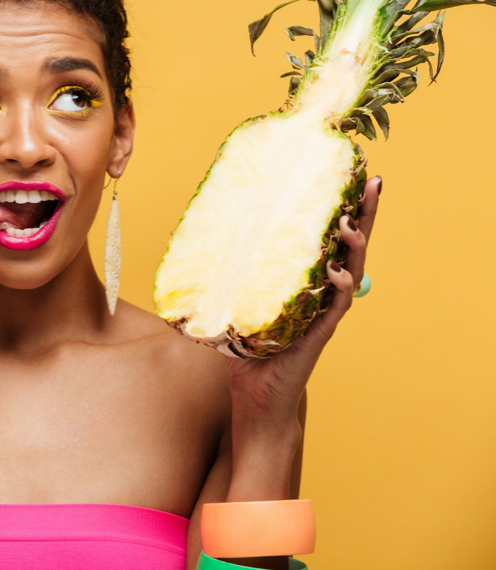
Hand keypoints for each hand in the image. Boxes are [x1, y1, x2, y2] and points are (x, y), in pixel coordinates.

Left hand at [226, 175, 381, 426]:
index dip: (342, 208)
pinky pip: (336, 307)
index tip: (351, 174)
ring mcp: (324, 313)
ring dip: (354, 246)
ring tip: (351, 223)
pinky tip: (340, 271)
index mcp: (307, 282)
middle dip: (363, 214)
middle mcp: (323, 293)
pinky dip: (341, 287)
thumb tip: (200, 241)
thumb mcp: (235, 304)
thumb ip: (228, 276)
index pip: (329, 238)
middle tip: (372, 181)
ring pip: (350, 272)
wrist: (256, 399)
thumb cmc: (246, 352)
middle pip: (351, 247)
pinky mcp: (319, 335)